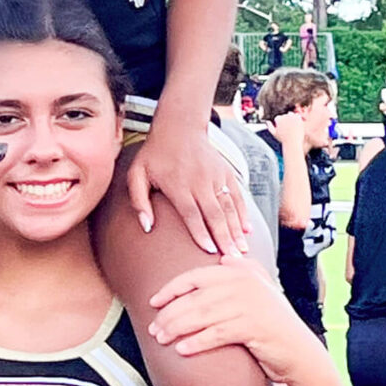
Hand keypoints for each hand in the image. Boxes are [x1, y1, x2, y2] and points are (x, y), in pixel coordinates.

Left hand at [127, 124, 248, 255]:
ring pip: (228, 207)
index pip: (191, 213)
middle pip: (214, 214)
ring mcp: (215, 176)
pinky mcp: (226, 172)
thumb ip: (139, 200)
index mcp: (177, 184)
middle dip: (224, 238)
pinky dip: (243, 213)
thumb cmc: (155, 155)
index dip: (200, 233)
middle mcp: (199, 181)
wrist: (179, 127)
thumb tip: (146, 227)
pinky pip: (237, 196)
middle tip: (232, 259)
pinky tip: (247, 230)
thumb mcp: (137, 174)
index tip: (209, 252)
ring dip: (236, 230)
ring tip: (243, 250)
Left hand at [148, 257, 328, 383]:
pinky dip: (196, 342)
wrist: (300, 353)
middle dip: (169, 313)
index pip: (195, 276)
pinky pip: (215, 333)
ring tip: (161, 339)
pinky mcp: (252, 326)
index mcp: (240, 271)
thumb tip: (223, 257)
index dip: (171, 289)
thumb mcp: (258, 293)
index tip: (154, 302)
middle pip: (194, 297)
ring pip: (200, 315)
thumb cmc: (272, 325)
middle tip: (154, 328)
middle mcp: (243, 282)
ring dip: (176, 328)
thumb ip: (241, 272)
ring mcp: (248, 303)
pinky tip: (182, 350)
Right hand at [269, 111, 305, 149]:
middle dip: (285, 120)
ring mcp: (292, 117)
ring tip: (291, 126)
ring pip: (290, 114)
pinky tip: (296, 125)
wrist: (293, 142)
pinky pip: (297, 116)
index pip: (278, 118)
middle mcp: (285, 116)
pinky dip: (296, 119)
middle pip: (284, 116)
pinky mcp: (298, 118)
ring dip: (290, 118)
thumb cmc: (283, 139)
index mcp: (278, 119)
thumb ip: (269, 126)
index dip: (279, 123)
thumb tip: (267, 121)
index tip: (281, 128)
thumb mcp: (274, 134)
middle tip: (287, 128)